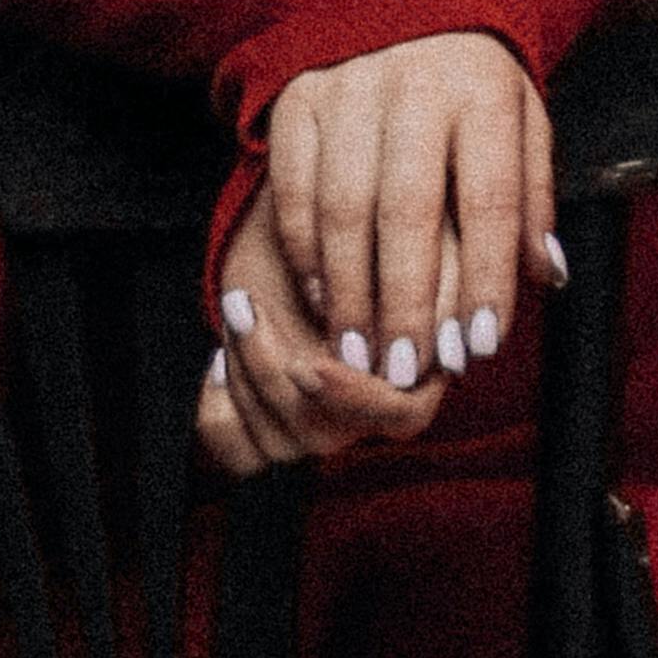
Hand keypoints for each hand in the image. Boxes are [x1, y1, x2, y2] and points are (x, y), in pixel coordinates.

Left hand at [195, 201, 441, 478]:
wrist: (289, 205)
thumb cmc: (346, 204)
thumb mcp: (390, 226)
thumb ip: (430, 277)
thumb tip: (441, 348)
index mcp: (417, 363)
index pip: (402, 414)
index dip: (355, 397)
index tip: (310, 366)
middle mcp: (369, 401)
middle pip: (326, 433)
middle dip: (270, 371)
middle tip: (243, 303)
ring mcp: (321, 417)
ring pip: (278, 442)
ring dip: (243, 367)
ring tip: (240, 305)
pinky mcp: (269, 420)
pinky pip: (240, 453)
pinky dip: (217, 411)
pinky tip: (221, 360)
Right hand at [261, 29, 556, 403]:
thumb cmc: (470, 76)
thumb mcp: (521, 117)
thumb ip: (532, 197)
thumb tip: (547, 277)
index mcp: (483, 92)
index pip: (490, 200)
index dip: (485, 280)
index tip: (478, 348)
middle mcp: (415, 86)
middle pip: (408, 211)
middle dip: (406, 301)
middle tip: (403, 370)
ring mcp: (348, 88)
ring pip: (343, 205)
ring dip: (349, 290)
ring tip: (358, 352)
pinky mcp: (297, 95)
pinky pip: (294, 185)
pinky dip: (304, 250)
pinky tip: (322, 297)